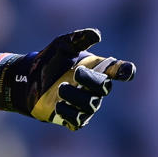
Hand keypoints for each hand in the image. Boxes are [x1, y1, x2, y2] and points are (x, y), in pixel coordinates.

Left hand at [0, 28, 134, 129]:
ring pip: (90, 105)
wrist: (29, 79)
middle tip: (77, 73)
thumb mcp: (61, 45)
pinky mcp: (73, 119)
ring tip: (60, 88)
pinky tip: (58, 105)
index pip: (116, 71)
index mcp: (96, 69)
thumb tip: (97, 35)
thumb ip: (78, 38)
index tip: (128, 71)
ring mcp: (85, 105)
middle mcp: (95, 89)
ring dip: (76, 96)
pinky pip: (77, 120)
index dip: (124, 71)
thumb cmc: (50, 60)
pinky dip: (69, 113)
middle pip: (104, 88)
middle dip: (92, 80)